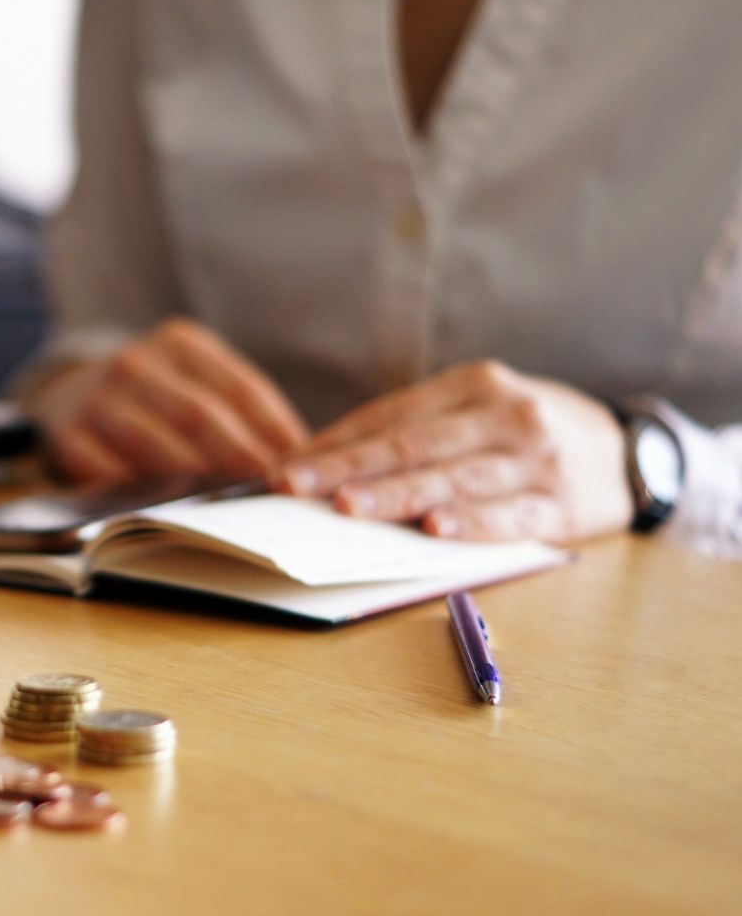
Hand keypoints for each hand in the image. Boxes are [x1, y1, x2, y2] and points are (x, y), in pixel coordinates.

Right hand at [28, 318, 307, 483]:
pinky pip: (105, 469)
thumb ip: (237, 408)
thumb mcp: (194, 380)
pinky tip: (166, 507)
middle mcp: (135, 362)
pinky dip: (137, 490)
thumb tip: (296, 454)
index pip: (239, 386)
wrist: (70, 393)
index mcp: (179, 342)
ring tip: (227, 503)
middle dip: (239, 455)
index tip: (300, 460)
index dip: (273, 427)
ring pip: (152, 441)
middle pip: (199, 414)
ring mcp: (96, 397)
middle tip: (268, 488)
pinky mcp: (68, 435)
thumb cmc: (155, 396)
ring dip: (192, 476)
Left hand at [272, 360, 632, 541]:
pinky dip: (470, 523)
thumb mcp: (478, 411)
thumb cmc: (527, 433)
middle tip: (296, 486)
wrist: (630, 450)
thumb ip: (416, 432)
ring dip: (396, 495)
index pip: (391, 416)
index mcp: (474, 384)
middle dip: (347, 467)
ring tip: (347, 508)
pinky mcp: (563, 504)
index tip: (286, 466)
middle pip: (414, 444)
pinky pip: (509, 516)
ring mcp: (537, 459)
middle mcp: (505, 414)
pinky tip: (434, 531)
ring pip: (453, 478)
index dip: (335, 442)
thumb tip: (326, 464)